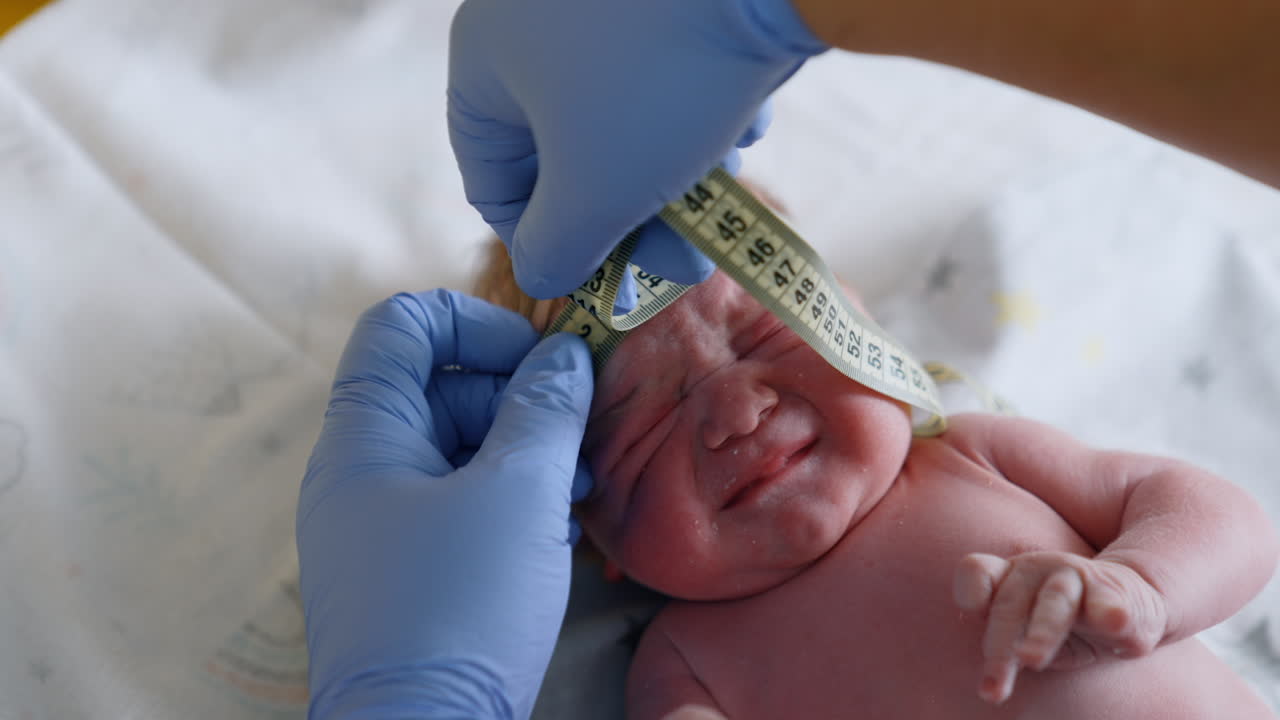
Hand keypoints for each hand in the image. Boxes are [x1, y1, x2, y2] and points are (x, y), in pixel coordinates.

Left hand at [297, 290, 593, 718]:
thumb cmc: (460, 608)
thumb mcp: (518, 494)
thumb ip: (544, 410)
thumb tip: (564, 356)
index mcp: (364, 436)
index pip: (401, 326)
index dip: (472, 322)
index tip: (538, 359)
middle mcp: (359, 473)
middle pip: (437, 385)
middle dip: (515, 395)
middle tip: (580, 430)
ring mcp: (379, 526)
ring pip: (455, 449)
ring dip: (522, 450)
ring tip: (580, 483)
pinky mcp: (406, 572)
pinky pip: (457, 505)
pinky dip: (508, 498)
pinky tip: (556, 525)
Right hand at [447, 0, 825, 301]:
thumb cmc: (659, 82)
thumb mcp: (596, 192)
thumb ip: (555, 251)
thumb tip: (543, 277)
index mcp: (486, 60)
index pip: (495, 185)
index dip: (551, 248)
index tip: (610, 279)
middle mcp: (532, 20)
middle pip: (571, 159)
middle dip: (638, 218)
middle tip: (692, 257)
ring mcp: (602, 4)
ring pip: (628, 123)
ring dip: (681, 172)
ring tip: (730, 175)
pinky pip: (668, 73)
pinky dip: (704, 111)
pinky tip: (746, 115)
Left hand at [953, 551, 1168, 703]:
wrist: (1128, 598)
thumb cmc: (1058, 619)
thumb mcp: (1024, 629)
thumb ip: (1002, 644)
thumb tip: (989, 683)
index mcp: (1008, 578)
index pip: (979, 573)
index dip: (972, 589)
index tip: (971, 610)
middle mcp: (1038, 572)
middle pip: (1011, 605)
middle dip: (1000, 647)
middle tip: (994, 687)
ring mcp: (1077, 579)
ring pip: (1055, 602)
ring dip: (1042, 631)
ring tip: (1031, 661)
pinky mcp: (1116, 597)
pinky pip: (1111, 604)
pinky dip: (1109, 613)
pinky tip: (1111, 622)